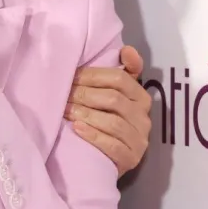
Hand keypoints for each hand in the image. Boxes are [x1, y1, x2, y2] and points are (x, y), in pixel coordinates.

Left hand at [66, 45, 152, 176]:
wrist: (109, 160)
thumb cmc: (108, 120)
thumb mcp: (116, 96)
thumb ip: (122, 73)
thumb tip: (126, 49)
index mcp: (141, 97)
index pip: (120, 79)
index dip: (92, 75)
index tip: (71, 75)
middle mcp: (144, 118)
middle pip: (114, 99)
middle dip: (84, 94)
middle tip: (63, 94)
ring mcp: (139, 140)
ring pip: (113, 122)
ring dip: (85, 114)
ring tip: (65, 110)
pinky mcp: (131, 159)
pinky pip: (112, 146)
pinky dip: (93, 136)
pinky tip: (77, 129)